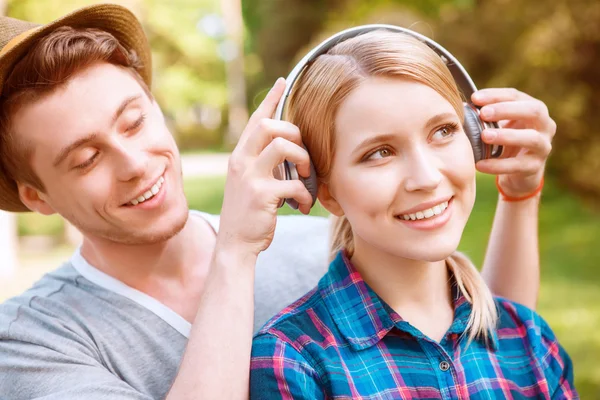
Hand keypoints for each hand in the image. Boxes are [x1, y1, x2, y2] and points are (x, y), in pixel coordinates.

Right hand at [216, 78, 312, 256]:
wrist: (235, 245)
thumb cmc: (249, 214)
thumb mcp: (251, 183)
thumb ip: (265, 165)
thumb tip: (292, 151)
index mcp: (239, 156)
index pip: (255, 119)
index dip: (270, 99)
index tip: (283, 82)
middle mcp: (240, 162)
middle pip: (268, 125)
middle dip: (294, 133)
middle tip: (304, 155)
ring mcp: (249, 177)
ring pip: (282, 146)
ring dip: (303, 158)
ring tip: (306, 176)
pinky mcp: (262, 195)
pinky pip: (294, 183)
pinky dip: (306, 194)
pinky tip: (304, 205)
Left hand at [471, 88, 554, 197]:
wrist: (518, 173)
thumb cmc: (506, 142)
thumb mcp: (498, 126)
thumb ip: (485, 116)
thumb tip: (461, 106)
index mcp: (534, 109)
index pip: (516, 96)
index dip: (496, 95)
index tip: (475, 98)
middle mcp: (545, 125)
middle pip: (533, 110)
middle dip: (506, 110)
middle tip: (483, 113)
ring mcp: (543, 146)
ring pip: (532, 138)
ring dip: (506, 136)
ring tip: (484, 136)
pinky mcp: (536, 167)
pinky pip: (518, 165)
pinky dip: (497, 165)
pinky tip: (480, 164)